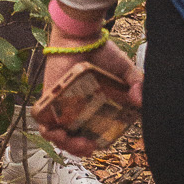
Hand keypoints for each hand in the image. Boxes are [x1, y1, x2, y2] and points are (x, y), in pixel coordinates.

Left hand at [37, 36, 143, 157]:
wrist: (80, 35)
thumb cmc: (102, 52)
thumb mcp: (125, 70)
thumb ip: (138, 83)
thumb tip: (141, 101)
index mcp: (97, 110)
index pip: (93, 136)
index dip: (93, 146)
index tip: (95, 145)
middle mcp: (79, 111)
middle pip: (74, 140)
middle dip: (77, 149)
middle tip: (85, 145)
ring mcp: (62, 106)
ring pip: (56, 134)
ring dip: (61, 142)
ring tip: (66, 139)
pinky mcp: (48, 98)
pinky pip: (42, 118)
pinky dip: (46, 127)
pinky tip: (53, 129)